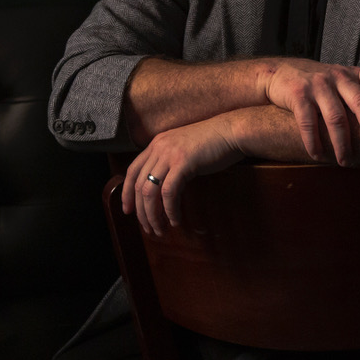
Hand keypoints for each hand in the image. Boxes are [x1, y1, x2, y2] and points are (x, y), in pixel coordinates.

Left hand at [122, 114, 243, 235]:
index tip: (128, 210)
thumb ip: (171, 161)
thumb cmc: (214, 142)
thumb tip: (165, 185)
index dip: (126, 193)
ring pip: (150, 191)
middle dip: (141, 211)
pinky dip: (170, 209)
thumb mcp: (184, 149)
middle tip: (148, 228)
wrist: (232, 131)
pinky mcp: (183, 163)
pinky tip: (175, 219)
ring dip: (153, 215)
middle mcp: (159, 148)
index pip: (132, 171)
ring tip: (160, 229)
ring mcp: (170, 154)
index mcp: (157, 143)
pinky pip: (169, 192)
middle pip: (138, 185)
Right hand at [263, 59, 359, 164]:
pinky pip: (308, 121)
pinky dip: (313, 141)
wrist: (278, 73)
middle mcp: (338, 77)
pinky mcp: (299, 94)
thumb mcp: (340, 81)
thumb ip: (358, 94)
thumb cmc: (317, 83)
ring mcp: (318, 85)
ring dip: (341, 142)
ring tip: (345, 161)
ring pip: (336, 116)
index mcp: (353, 75)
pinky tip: (317, 154)